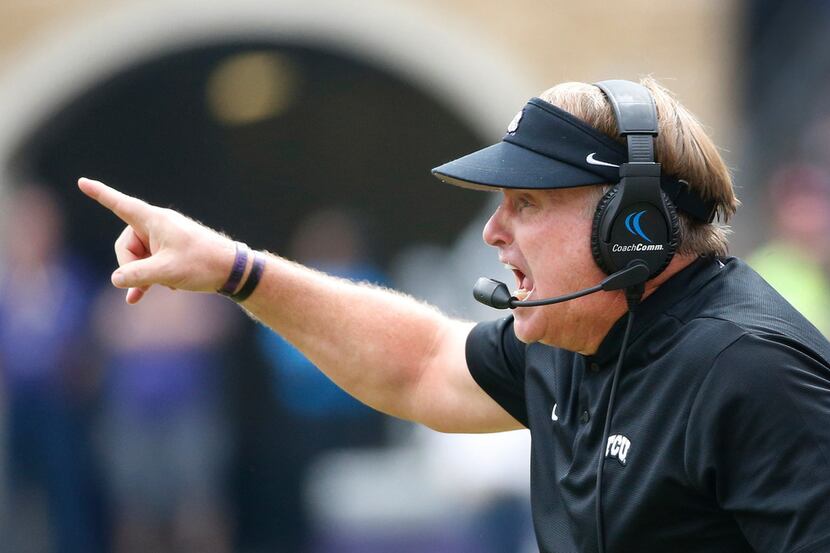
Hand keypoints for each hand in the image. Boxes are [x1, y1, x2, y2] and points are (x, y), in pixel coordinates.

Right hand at [78, 178, 236, 303]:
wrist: (233, 270)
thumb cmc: (202, 264)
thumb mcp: (166, 272)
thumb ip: (137, 275)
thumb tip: (116, 279)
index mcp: (155, 221)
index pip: (121, 205)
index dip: (100, 194)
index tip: (82, 182)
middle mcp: (158, 225)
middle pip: (125, 244)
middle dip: (129, 266)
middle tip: (145, 282)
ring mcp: (164, 239)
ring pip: (137, 257)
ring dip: (139, 276)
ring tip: (145, 294)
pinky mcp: (171, 251)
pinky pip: (149, 262)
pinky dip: (147, 277)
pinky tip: (143, 296)